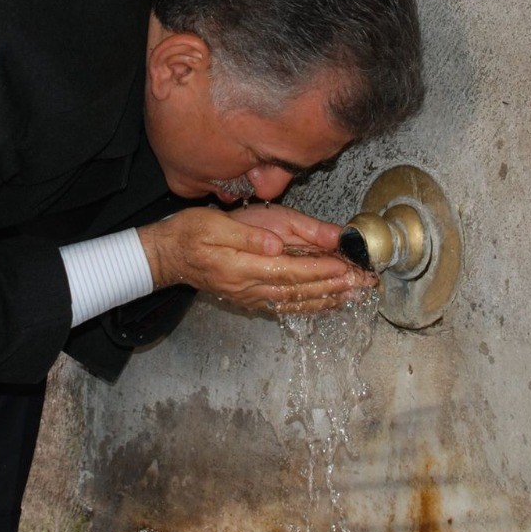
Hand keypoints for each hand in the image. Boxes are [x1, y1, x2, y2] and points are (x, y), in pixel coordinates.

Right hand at [138, 207, 374, 314]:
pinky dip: (308, 306)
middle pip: (298, 290)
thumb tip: (276, 246)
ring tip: (353, 296)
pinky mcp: (249, 299)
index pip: (290, 272)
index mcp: (242, 267)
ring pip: (294, 302)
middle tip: (362, 285)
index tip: (347, 269)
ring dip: (325, 300)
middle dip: (332, 287)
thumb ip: (247, 237)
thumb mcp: (214, 224)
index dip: (320, 271)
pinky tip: (325, 304)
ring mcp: (249, 296)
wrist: (168, 255)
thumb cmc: (190, 233)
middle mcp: (248, 287)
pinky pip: (284, 306)